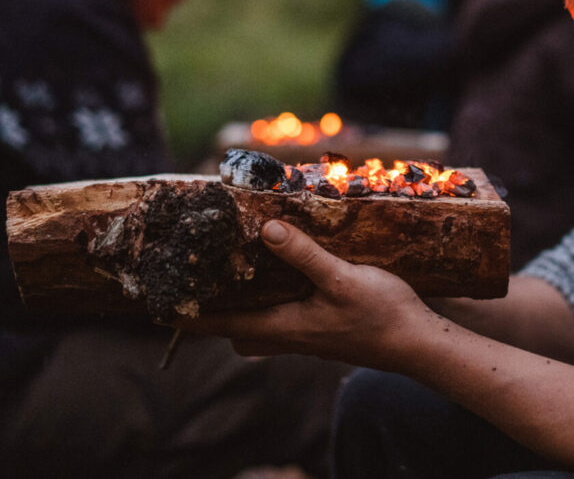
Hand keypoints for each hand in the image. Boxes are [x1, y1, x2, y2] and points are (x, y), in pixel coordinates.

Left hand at [178, 219, 435, 369]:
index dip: (188, 317)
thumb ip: (303, 254)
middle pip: (236, 331)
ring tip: (234, 277)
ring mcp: (306, 337)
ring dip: (243, 310)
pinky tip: (284, 280)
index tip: (155, 307)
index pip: (222, 324)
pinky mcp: (323, 332)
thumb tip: (266, 229)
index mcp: (283, 326)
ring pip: (259, 329)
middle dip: (213, 314)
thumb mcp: (341, 279)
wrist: (418, 344)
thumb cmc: (381, 314)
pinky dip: (270, 305)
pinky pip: (282, 323)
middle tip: (195, 284)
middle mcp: (289, 336)